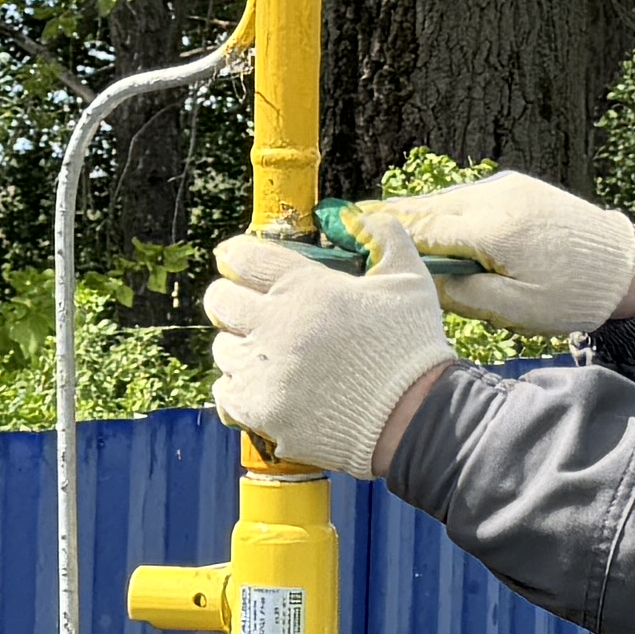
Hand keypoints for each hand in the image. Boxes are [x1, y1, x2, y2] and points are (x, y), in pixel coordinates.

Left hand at [205, 225, 453, 473]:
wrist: (415, 419)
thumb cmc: (412, 347)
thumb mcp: (409, 279)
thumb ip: (383, 235)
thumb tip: (353, 214)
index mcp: (306, 287)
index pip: (242, 257)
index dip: (237, 256)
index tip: (238, 262)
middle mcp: (276, 325)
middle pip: (219, 300)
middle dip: (229, 299)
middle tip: (246, 308)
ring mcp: (265, 371)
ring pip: (222, 348)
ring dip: (239, 347)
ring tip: (266, 353)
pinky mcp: (262, 412)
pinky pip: (225, 392)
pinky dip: (238, 388)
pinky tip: (262, 386)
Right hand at [347, 168, 634, 336]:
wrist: (625, 266)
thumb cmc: (573, 295)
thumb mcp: (514, 308)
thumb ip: (461, 293)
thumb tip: (415, 283)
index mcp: (494, 230)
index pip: (421, 230)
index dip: (378, 233)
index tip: (340, 234)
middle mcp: (495, 199)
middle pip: (424, 207)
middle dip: (382, 216)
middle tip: (338, 222)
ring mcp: (505, 188)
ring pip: (442, 200)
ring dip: (409, 212)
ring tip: (367, 222)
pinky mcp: (514, 186)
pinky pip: (463, 197)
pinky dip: (437, 209)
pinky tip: (417, 221)